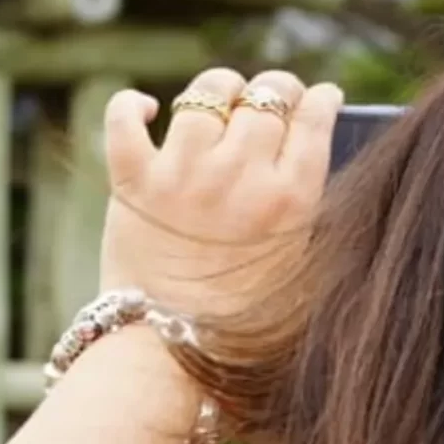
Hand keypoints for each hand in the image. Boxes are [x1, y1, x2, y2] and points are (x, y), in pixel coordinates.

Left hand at [100, 67, 340, 326]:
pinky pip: (124, 117)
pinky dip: (132, 105)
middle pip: (266, 97)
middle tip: (271, 99)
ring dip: (217, 90)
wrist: (167, 353)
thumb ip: (310, 213)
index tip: (318, 98)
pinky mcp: (132, 181)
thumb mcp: (303, 270)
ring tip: (219, 101)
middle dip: (275, 90)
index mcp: (292, 200)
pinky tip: (147, 110)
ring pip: (206, 93)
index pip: (315, 118)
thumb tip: (311, 154)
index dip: (319, 99)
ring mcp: (184, 174)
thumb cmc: (244, 322)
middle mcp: (240, 176)